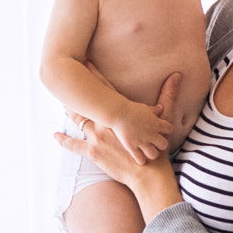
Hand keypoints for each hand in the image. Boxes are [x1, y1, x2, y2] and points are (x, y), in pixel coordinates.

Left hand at [54, 71, 182, 187]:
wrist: (149, 172)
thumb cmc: (156, 147)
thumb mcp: (163, 119)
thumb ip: (168, 95)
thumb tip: (177, 75)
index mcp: (120, 112)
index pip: (104, 88)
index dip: (94, 73)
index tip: (84, 60)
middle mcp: (106, 122)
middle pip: (87, 103)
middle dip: (76, 90)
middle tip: (65, 76)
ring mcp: (97, 137)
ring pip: (79, 120)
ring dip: (71, 111)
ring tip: (61, 101)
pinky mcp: (93, 152)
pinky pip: (74, 145)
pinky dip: (64, 141)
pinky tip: (55, 135)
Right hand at [107, 100, 174, 162]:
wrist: (117, 113)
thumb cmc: (131, 109)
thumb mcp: (145, 108)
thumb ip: (154, 110)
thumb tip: (161, 108)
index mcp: (156, 123)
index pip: (170, 129)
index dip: (166, 131)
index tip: (161, 131)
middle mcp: (151, 134)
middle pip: (164, 144)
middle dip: (160, 144)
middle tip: (155, 143)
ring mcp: (142, 142)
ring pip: (154, 154)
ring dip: (151, 153)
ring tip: (147, 152)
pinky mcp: (132, 147)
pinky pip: (140, 158)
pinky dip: (141, 160)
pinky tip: (139, 158)